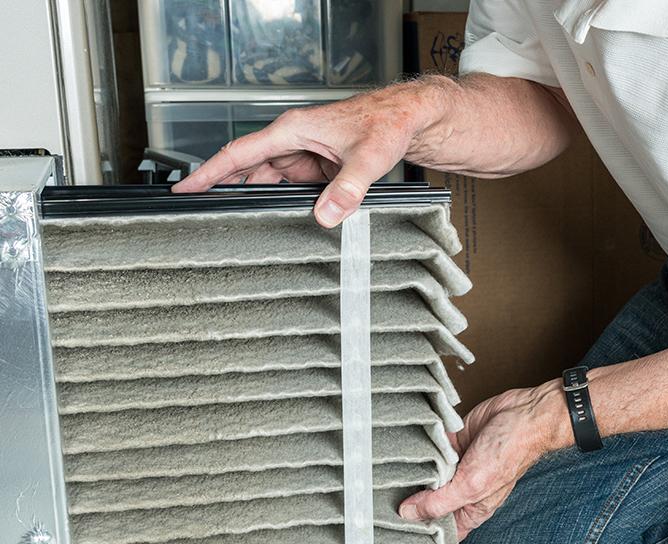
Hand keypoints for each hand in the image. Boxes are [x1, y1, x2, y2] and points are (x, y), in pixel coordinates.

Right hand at [172, 85, 432, 226]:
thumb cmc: (387, 123)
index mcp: (293, 130)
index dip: (209, 172)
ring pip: (269, 181)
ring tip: (237, 226)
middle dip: (227, 192)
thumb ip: (347, 189)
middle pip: (248, 170)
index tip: (186, 187)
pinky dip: (283, 202)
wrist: (409, 119)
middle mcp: (293, 141)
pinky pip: (291, 187)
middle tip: (204, 218)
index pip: (240, 153)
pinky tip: (279, 221)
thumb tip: (326, 216)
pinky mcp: (317, 167)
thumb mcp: (368, 158)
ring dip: (257, 201)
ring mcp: (304, 155)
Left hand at [398, 381, 571, 540]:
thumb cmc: (510, 453)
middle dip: (408, 501)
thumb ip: (439, 502)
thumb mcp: (472, 485)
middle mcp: (460, 490)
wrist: (522, 413)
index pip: (440, 530)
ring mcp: (453, 467)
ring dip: (409, 474)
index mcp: (469, 510)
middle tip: (385, 500)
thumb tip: (408, 513)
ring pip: (422, 476)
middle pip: (426, 503)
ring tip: (388, 475)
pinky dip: (417, 450)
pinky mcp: (448, 443)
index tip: (395, 530)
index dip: (420, 532)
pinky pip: (426, 450)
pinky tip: (405, 451)